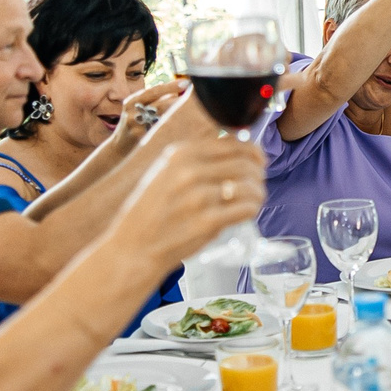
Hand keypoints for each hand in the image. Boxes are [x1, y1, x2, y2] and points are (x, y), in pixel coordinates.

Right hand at [105, 80, 186, 160]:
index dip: (171, 86)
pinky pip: (159, 129)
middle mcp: (132, 111)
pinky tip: (182, 125)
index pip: (153, 90)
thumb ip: (153, 100)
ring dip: (177, 113)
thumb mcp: (137, 110)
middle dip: (178, 99)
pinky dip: (172, 126)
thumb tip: (177, 90)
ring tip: (192, 109)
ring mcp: (135, 124)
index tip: (186, 82)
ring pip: (161, 117)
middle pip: (159, 103)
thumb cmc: (134, 125)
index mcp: (132, 101)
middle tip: (194, 96)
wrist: (118, 148)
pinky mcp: (139, 136)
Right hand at [106, 136, 265, 273]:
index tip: (257, 161)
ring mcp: (199, 197)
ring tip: (254, 199)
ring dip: (258, 192)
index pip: (233, 142)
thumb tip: (238, 149)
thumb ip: (196, 160)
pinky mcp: (207, 223)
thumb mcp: (165, 172)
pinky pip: (246, 208)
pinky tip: (247, 212)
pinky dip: (253, 208)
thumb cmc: (150, 213)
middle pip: (246, 162)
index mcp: (180, 153)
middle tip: (257, 183)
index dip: (253, 151)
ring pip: (250, 185)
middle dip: (258, 173)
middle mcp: (189, 171)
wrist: (132, 248)